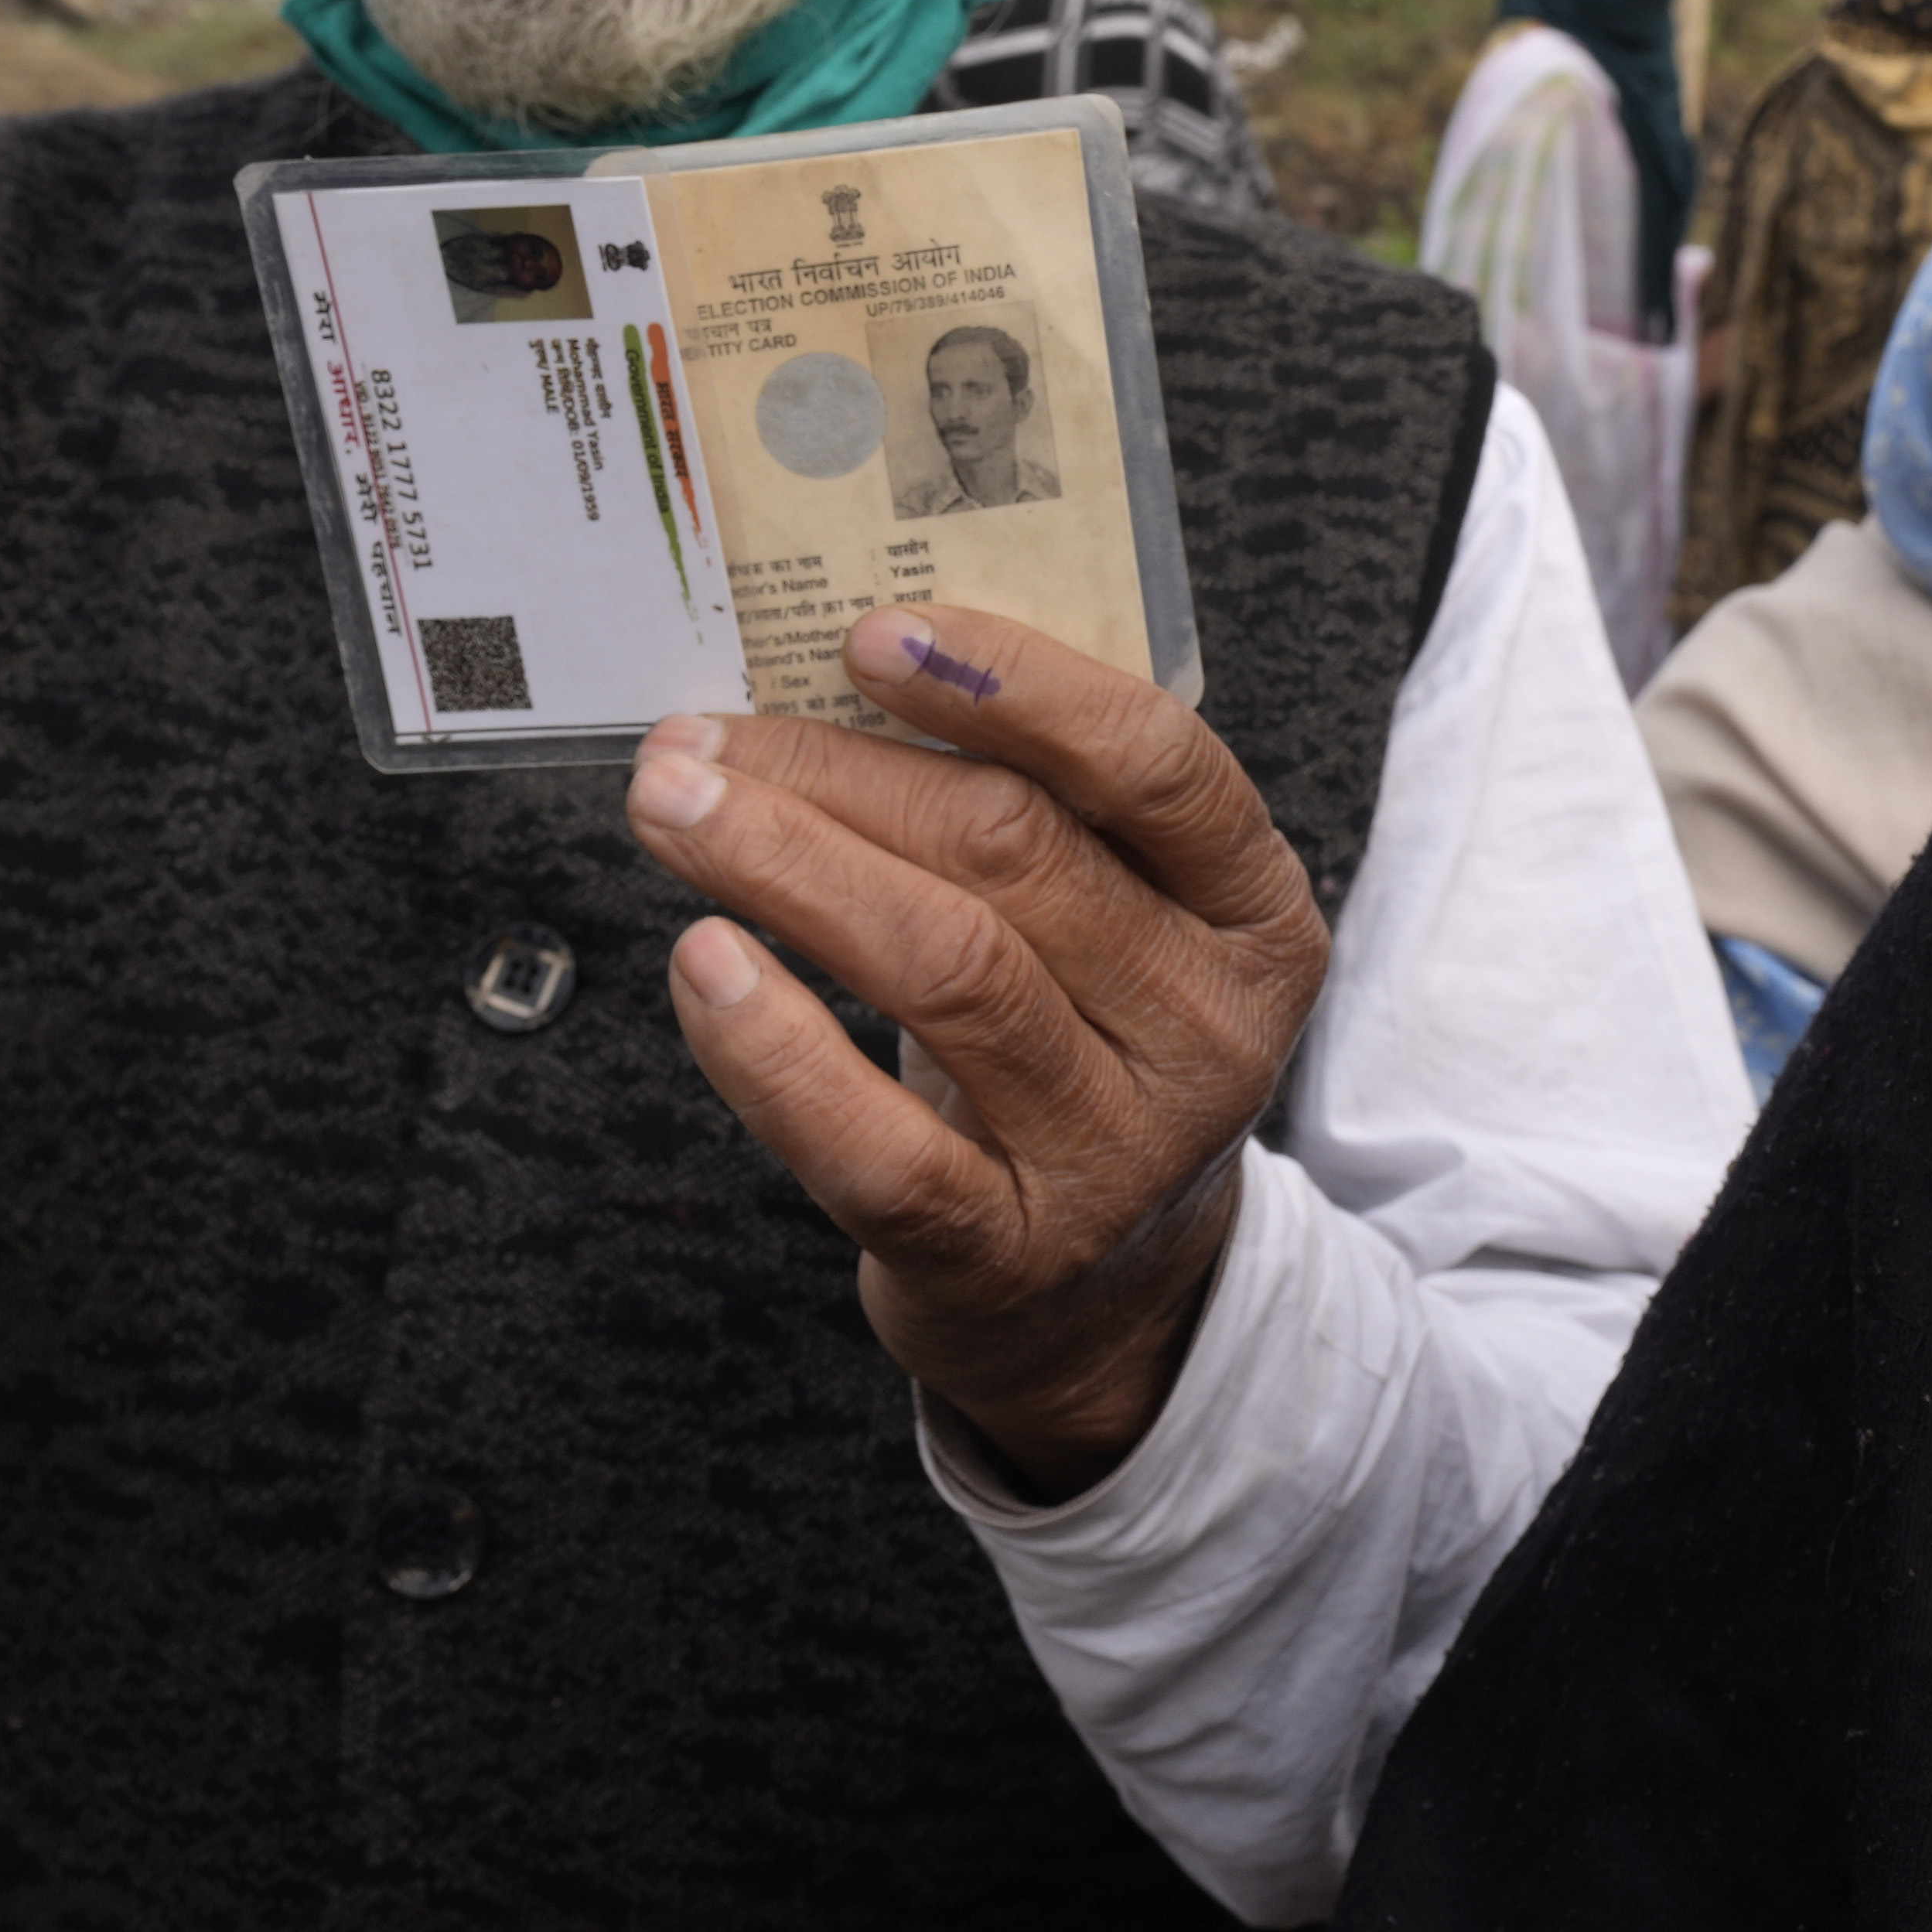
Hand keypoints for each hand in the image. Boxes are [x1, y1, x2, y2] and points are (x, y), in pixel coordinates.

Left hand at [630, 609, 1331, 1497]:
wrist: (1103, 1296)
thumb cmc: (1083, 1055)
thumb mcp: (1122, 926)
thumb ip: (1040, 810)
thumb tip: (845, 676)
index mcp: (1255, 919)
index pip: (1157, 768)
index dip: (1013, 686)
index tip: (871, 635)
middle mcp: (1204, 1033)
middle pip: (1016, 855)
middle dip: (839, 771)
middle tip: (700, 739)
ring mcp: (1112, 1152)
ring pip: (944, 969)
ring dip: (785, 866)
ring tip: (677, 812)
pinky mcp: (1002, 1253)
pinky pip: (873, 1141)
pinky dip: (770, 1044)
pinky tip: (702, 963)